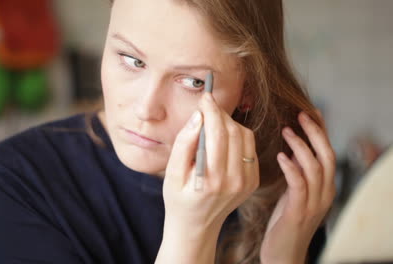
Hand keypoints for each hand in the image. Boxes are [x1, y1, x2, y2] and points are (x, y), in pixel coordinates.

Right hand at [163, 92, 259, 233]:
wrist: (196, 227)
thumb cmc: (178, 199)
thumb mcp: (171, 173)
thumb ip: (184, 144)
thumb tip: (199, 116)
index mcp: (212, 179)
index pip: (218, 133)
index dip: (212, 110)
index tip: (205, 97)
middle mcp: (234, 180)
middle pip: (234, 131)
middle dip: (220, 113)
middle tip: (207, 106)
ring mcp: (247, 181)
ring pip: (245, 136)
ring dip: (230, 123)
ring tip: (213, 123)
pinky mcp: (253, 180)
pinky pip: (249, 147)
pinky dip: (237, 136)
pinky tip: (223, 139)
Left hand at [260, 110, 335, 263]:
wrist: (284, 254)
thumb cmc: (285, 223)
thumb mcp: (294, 194)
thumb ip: (298, 174)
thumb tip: (292, 149)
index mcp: (325, 188)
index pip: (327, 153)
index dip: (321, 132)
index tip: (311, 112)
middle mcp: (325, 193)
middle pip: (326, 155)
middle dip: (315, 133)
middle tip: (300, 115)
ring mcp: (314, 203)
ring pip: (315, 167)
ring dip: (301, 146)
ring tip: (286, 131)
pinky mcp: (299, 211)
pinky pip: (299, 184)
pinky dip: (292, 167)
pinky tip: (281, 156)